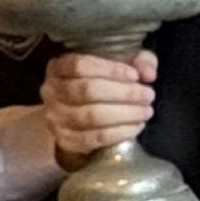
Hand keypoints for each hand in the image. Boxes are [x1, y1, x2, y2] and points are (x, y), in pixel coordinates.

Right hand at [41, 49, 156, 169]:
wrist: (85, 115)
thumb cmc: (104, 82)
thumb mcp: (122, 63)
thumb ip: (138, 61)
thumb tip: (148, 73)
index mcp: (59, 66)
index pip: (80, 65)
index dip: (110, 70)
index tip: (135, 75)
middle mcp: (51, 90)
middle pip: (87, 90)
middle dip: (124, 93)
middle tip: (148, 95)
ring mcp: (55, 117)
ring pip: (91, 116)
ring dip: (125, 114)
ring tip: (146, 111)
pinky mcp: (65, 140)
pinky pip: (94, 138)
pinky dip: (120, 132)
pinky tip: (137, 126)